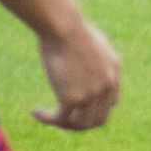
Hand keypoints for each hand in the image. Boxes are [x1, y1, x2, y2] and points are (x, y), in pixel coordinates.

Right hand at [33, 16, 122, 130]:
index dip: (94, 109)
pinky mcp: (72, 98)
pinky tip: (36, 112)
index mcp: (114, 71)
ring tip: (47, 117)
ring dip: (63, 124)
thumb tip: (81, 64)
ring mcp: (92, 94)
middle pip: (97, 120)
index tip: (76, 107)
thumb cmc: (70, 27)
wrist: (63, 27)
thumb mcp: (90, 40)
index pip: (111, 104)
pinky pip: (60, 119)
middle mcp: (107, 86)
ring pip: (79, 124)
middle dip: (80, 123)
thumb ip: (92, 56)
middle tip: (62, 119)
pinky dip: (47, 119)